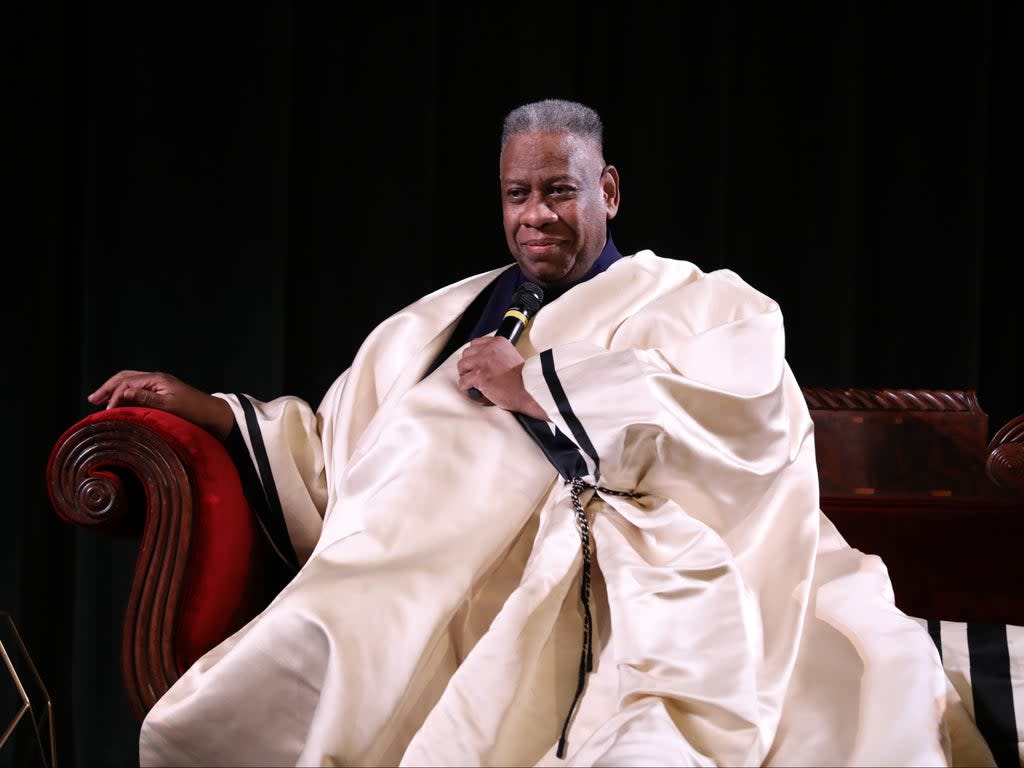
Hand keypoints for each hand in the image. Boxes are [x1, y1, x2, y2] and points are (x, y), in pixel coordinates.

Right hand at [87, 370, 234, 439]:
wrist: (212, 413)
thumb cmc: (194, 410)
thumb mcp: (169, 405)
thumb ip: (146, 398)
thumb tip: (123, 392)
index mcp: (157, 378)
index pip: (127, 382)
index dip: (113, 395)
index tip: (106, 411)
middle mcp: (155, 378)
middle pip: (125, 377)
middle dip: (107, 387)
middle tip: (93, 399)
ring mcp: (157, 384)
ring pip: (129, 382)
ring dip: (114, 390)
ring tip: (100, 401)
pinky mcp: (160, 392)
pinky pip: (137, 389)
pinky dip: (124, 395)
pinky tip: (117, 404)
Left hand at [457, 337, 547, 419]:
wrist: (529, 389)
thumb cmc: (523, 379)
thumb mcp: (511, 356)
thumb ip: (498, 355)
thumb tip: (486, 362)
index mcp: (498, 343)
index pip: (475, 343)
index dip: (474, 355)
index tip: (476, 363)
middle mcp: (489, 349)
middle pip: (466, 354)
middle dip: (468, 365)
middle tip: (473, 375)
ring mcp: (482, 362)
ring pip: (462, 366)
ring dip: (466, 376)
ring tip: (472, 384)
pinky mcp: (479, 376)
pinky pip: (463, 382)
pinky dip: (466, 388)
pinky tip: (473, 392)